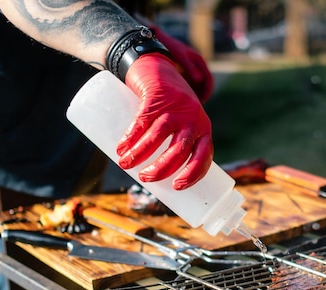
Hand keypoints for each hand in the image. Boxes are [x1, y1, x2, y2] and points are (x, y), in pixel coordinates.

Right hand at [118, 53, 212, 189]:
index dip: (192, 174)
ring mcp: (175, 106)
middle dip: (162, 168)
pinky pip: (143, 121)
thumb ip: (176, 144)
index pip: (203, 156)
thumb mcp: (182, 123)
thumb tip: (157, 176)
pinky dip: (130, 137)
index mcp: (202, 129)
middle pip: (180, 149)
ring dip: (140, 154)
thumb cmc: (168, 105)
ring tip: (125, 164)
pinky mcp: (157, 96)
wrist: (157, 67)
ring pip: (159, 135)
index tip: (176, 186)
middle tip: (145, 178)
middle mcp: (193, 118)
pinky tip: (122, 147)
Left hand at [150, 25, 213, 102]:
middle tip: (197, 106)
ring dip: (195, 94)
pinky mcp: (182, 70)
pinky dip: (188, 90)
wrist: (156, 41)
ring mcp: (189, 67)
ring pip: (196, 84)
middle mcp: (196, 64)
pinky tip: (182, 98)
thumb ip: (190, 68)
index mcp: (198, 60)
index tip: (203, 101)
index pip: (208, 78)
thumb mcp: (180, 57)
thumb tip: (199, 80)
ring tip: (189, 104)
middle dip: (202, 94)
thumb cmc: (168, 47)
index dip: (207, 91)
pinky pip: (188, 83)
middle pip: (204, 83)